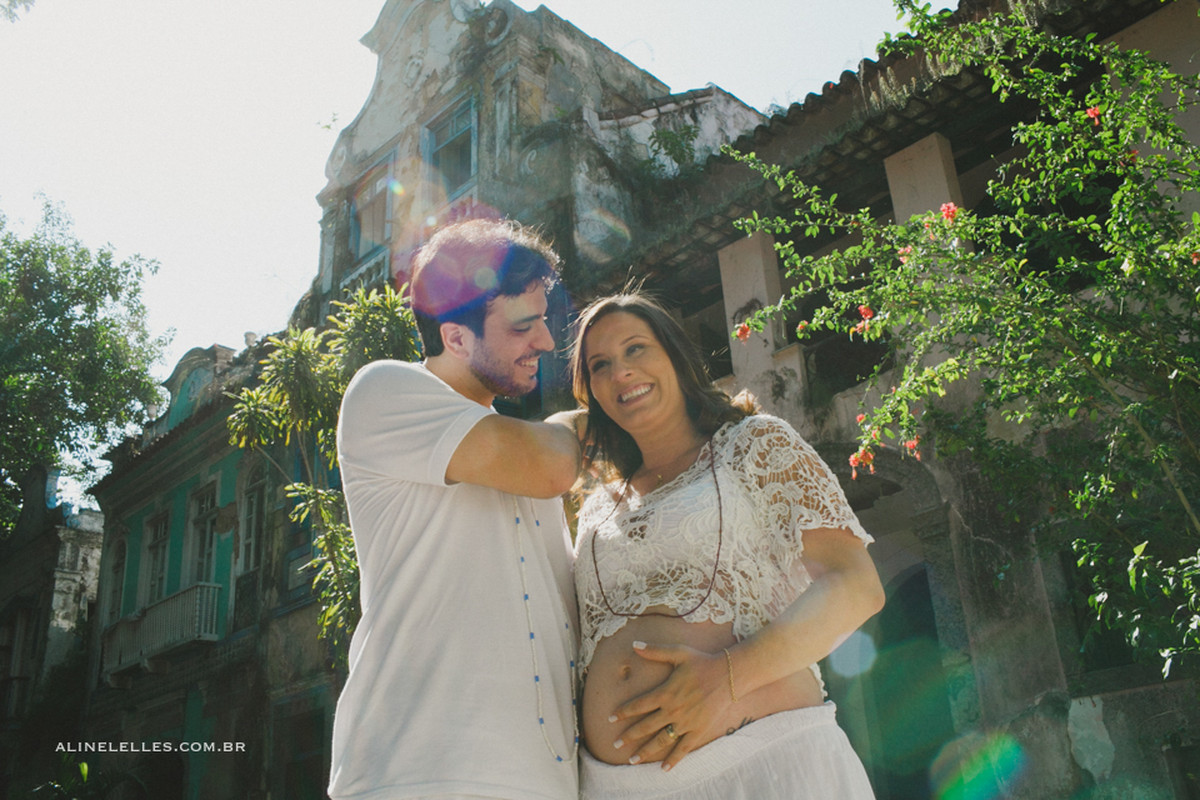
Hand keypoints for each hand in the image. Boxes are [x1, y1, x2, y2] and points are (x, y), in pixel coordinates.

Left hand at [607, 641, 733, 770]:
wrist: (729, 674)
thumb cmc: (702, 661)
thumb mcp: (678, 652)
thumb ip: (655, 651)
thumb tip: (634, 645)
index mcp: (666, 692)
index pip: (639, 705)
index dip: (623, 712)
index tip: (610, 719)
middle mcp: (673, 710)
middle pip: (646, 726)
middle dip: (628, 735)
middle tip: (615, 744)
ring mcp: (686, 722)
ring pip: (661, 740)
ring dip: (645, 751)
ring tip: (632, 760)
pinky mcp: (699, 730)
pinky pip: (684, 748)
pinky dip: (674, 759)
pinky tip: (663, 769)